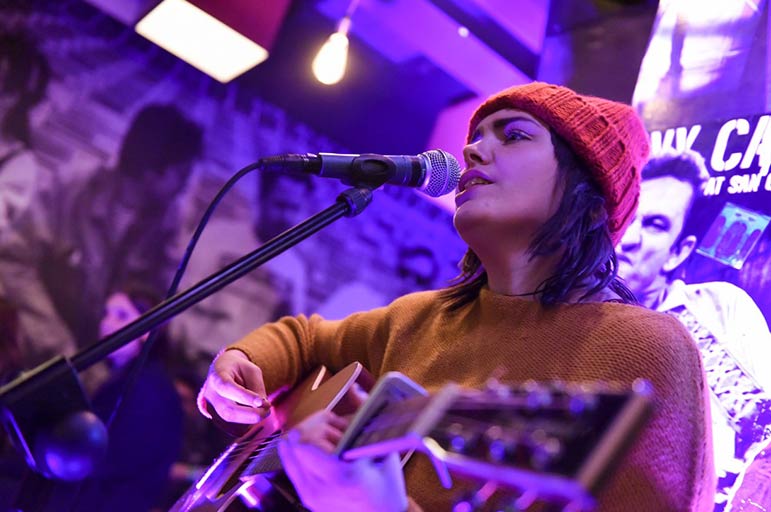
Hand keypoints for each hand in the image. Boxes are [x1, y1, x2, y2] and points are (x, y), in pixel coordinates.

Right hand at [197, 349, 270, 422]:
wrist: (221, 372)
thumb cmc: (238, 370)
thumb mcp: (251, 371)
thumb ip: (257, 387)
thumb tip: (263, 406)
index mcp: (217, 376)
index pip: (228, 388)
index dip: (245, 397)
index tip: (262, 402)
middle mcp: (211, 395)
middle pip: (228, 411)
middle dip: (251, 415)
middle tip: (267, 411)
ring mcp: (211, 409)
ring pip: (231, 423)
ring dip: (251, 419)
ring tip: (261, 408)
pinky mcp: (216, 420)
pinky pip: (233, 429)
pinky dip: (246, 424)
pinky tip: (251, 413)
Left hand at [278, 410, 407, 511]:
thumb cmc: (387, 485)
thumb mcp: (383, 448)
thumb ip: (367, 415)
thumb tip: (355, 389)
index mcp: (342, 473)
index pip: (304, 441)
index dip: (315, 424)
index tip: (331, 420)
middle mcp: (321, 487)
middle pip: (294, 443)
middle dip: (312, 429)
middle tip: (332, 429)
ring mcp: (310, 495)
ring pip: (288, 454)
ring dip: (304, 441)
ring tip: (329, 443)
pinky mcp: (306, 499)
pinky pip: (291, 468)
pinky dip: (300, 454)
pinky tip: (318, 452)